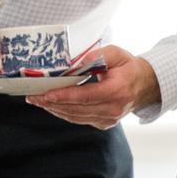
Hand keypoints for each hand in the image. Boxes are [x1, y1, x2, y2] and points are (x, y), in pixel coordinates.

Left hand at [30, 45, 158, 128]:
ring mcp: (108, 119)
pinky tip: (51, 105)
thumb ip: (96, 56)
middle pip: (77, 109)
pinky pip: (79, 119)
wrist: (144, 85)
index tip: (47, 94)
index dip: (65, 96)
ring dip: (54, 109)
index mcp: (117, 91)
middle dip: (52, 103)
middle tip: (32, 96)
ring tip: (37, 100)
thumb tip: (74, 63)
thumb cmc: (127, 67)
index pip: (87, 96)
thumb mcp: (116, 53)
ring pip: (75, 117)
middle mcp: (113, 109)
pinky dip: (63, 112)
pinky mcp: (104, 124)